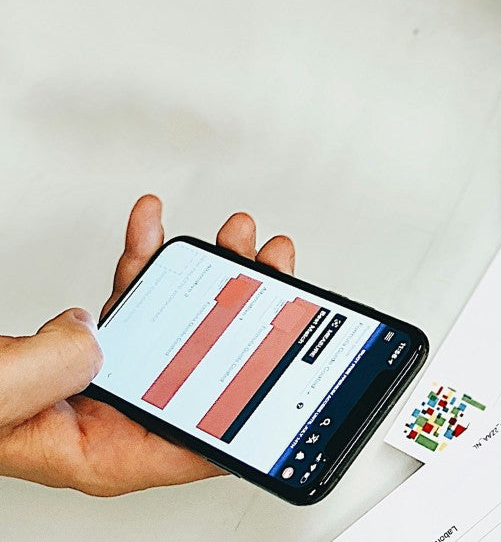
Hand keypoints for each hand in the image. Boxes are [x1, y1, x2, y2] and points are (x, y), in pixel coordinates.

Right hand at [0, 195, 296, 496]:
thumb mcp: (4, 397)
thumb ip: (53, 370)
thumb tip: (98, 331)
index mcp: (109, 453)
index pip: (203, 442)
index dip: (255, 409)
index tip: (293, 367)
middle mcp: (118, 417)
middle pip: (207, 370)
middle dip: (247, 313)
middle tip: (272, 269)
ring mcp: (105, 380)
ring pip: (178, 327)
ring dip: (206, 275)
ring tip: (234, 237)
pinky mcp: (85, 347)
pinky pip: (128, 301)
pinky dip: (142, 259)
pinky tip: (154, 226)